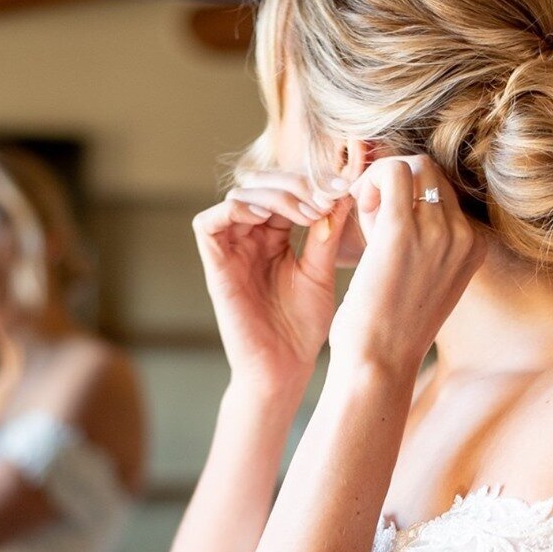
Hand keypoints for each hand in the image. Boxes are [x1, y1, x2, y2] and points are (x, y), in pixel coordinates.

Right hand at [192, 170, 350, 392]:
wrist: (284, 367)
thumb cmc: (302, 327)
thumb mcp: (321, 272)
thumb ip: (325, 233)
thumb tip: (339, 193)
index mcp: (276, 237)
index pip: (286, 190)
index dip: (312, 184)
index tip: (343, 190)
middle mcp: (251, 238)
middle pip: (262, 185)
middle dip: (295, 184)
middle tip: (323, 197)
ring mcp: (231, 249)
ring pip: (239, 195)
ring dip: (274, 195)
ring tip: (306, 212)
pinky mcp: (214, 265)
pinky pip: (209, 222)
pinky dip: (236, 210)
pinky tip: (267, 219)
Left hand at [328, 156, 486, 372]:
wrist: (379, 364)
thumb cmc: (388, 331)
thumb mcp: (424, 283)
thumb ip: (425, 244)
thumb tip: (397, 203)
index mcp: (473, 247)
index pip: (443, 192)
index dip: (409, 200)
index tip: (383, 229)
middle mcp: (464, 235)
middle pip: (430, 172)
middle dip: (395, 185)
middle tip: (369, 221)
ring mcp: (439, 232)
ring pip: (411, 166)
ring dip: (380, 184)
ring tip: (364, 222)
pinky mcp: (403, 231)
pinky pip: (391, 171)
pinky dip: (368, 182)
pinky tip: (356, 213)